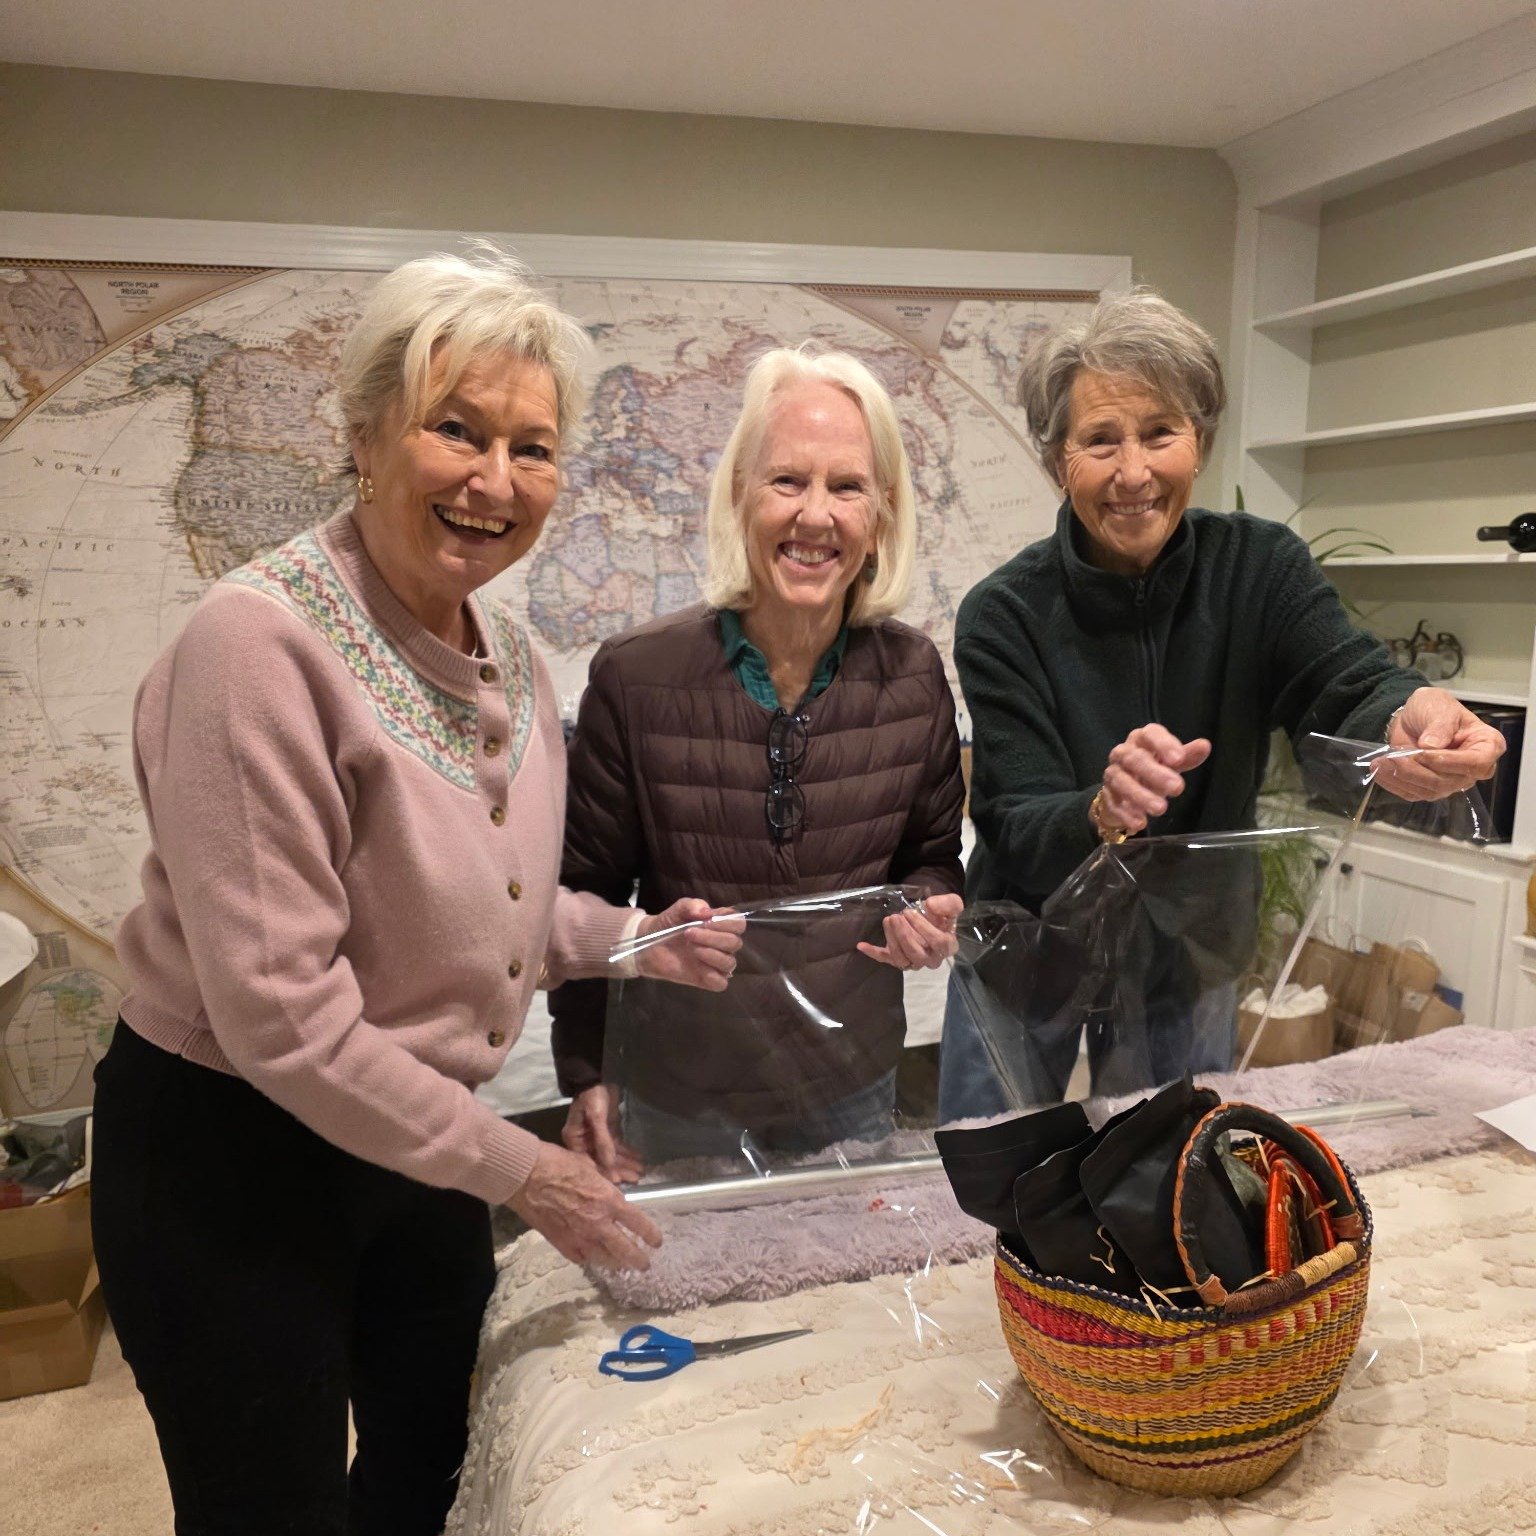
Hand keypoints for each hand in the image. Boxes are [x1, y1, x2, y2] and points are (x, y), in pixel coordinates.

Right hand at [505, 1142, 661, 1270]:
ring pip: (604, 1259)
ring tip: (622, 1265)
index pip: (638, 1223)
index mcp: (608, 1201)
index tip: (657, 1241)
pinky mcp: (562, 1245)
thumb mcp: (590, 1168)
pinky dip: (590, 1259)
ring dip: (616, 1263)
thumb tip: (610, 1191)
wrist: (526, 1177)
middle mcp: (598, 1224)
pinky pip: (582, 1258)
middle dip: (638, 1259)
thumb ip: (603, 1185)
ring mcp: (579, 1238)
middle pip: (625, 1250)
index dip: (651, 1234)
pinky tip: (593, 1258)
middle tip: (644, 1264)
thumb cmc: (559, 1164)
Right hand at [562, 1083, 643, 1184]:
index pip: (591, 1162)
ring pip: (611, 1154)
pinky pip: (616, 1145)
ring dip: (625, 1162)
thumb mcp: (596, 1117)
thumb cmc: (592, 1097)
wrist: (596, 1078)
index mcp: (575, 1141)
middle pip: (602, 1160)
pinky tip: (638, 1158)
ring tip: (641, 1170)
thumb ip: (603, 1141)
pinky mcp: (606, 1131)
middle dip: (620, 1169)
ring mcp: (595, 1137)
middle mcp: (584, 1143)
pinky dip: (626, 1152)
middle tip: (637, 1178)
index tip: (621, 1182)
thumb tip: (610, 1165)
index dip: (605, 1172)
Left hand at [632, 898, 744, 990]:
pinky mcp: (708, 980)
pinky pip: (721, 983)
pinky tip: (697, 966)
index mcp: (721, 924)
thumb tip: (706, 912)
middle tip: (689, 934)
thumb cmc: (668, 924)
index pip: (739, 923)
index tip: (705, 921)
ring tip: (690, 948)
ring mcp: (717, 963)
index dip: (725, 922)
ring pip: (729, 962)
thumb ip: (692, 905)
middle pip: (735, 942)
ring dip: (710, 954)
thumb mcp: (678, 909)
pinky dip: (711, 974)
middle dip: (712, 937)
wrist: (650, 944)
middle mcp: (723, 944)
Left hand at [858, 891, 963, 970]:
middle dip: (904, 935)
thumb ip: (948, 903)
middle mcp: (931, 959)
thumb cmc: (941, 913)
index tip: (910, 912)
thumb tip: (931, 905)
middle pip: (916, 953)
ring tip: (888, 920)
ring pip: (901, 959)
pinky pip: (885, 959)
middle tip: (896, 916)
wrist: (931, 918)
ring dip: (892, 940)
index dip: (923, 928)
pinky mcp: (898, 958)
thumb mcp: (951, 904)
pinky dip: (873, 953)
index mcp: (947, 946)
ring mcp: (914, 961)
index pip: (938, 942)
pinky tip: (862, 945)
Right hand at [1096, 724, 1210, 835]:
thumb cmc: (1152, 771)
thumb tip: (1204, 746)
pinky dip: (1127, 814)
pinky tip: (1140, 823)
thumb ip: (1186, 756)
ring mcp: (1112, 775)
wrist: (1123, 792)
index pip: (1150, 734)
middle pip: (1134, 759)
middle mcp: (1123, 754)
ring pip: (1121, 781)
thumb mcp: (1171, 763)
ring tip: (1161, 809)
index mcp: (1141, 740)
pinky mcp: (1106, 796)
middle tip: (1178, 787)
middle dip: (1155, 773)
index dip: (1163, 744)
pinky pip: (1114, 804)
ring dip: (1141, 795)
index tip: (1179, 759)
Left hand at [1373, 687, 1505, 801]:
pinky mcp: (1430, 788)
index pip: (1476, 763)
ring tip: (1381, 762)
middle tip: (1393, 756)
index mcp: (1487, 745)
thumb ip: (1440, 725)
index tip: (1423, 753)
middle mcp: (1474, 769)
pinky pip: (1413, 794)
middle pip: (1449, 781)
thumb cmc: (1435, 709)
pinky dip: (1394, 784)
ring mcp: (1452, 781)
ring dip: (1402, 777)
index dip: (1450, 762)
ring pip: (1429, 790)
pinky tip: (1379, 771)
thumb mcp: (1439, 708)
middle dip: (1417, 770)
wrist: (1413, 717)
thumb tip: (1431, 746)